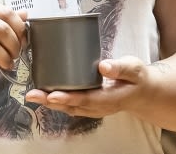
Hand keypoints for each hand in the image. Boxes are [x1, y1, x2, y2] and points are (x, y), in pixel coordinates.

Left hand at [26, 57, 148, 117]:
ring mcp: (93, 108)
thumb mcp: (135, 69)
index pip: (85, 100)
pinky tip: (46, 93)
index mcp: (109, 99)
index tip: (52, 95)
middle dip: (50, 101)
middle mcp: (98, 107)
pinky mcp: (89, 104)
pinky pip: (71, 105)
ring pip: (68, 107)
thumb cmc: (138, 79)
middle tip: (32, 95)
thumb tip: (103, 66)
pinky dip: (57, 100)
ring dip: (50, 102)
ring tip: (33, 94)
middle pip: (71, 106)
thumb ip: (121, 68)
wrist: (143, 93)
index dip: (68, 98)